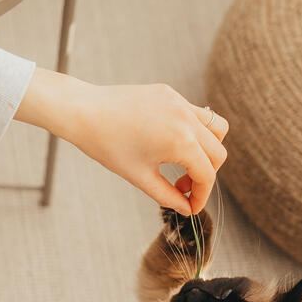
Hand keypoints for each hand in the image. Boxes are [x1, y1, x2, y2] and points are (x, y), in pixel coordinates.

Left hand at [14, 71, 228, 213]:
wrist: (84, 112)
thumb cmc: (107, 145)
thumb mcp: (140, 177)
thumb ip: (168, 196)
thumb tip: (186, 208)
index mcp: (181, 141)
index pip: (207, 174)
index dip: (201, 196)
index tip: (191, 206)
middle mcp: (186, 119)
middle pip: (218, 153)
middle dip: (205, 175)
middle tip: (182, 186)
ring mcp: (180, 102)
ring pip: (216, 128)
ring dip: (208, 149)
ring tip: (184, 161)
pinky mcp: (170, 93)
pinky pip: (196, 114)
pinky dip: (194, 131)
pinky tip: (169, 142)